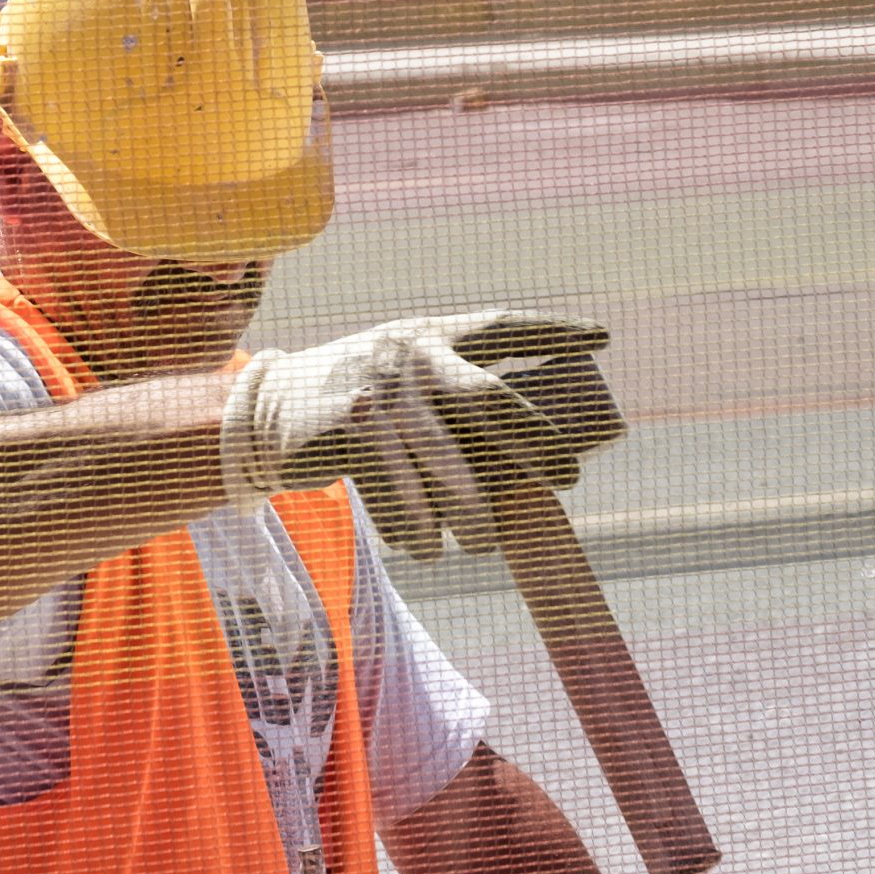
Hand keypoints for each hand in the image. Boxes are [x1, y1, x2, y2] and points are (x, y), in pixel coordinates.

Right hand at [220, 311, 587, 560]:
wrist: (271, 409)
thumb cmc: (361, 404)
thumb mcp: (407, 380)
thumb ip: (455, 397)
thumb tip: (533, 458)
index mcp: (432, 337)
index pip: (503, 326)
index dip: (553, 330)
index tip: (603, 338)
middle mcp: (412, 354)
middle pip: (490, 399)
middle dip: (537, 441)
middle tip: (568, 478)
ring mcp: (381, 389)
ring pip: (447, 461)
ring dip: (472, 511)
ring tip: (483, 541)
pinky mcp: (350, 426)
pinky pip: (399, 488)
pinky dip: (416, 525)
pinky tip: (426, 547)